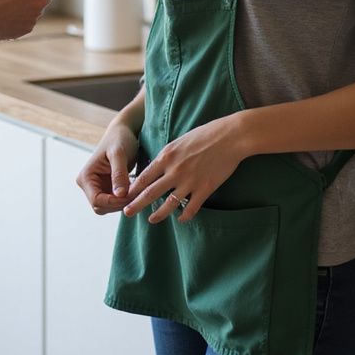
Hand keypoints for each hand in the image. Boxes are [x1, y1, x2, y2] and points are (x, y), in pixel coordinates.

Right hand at [76, 121, 138, 214]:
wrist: (122, 133)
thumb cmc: (119, 139)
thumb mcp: (119, 154)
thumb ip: (118, 174)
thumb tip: (119, 194)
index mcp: (86, 177)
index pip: (96, 201)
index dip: (114, 202)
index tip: (131, 195)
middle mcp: (88, 185)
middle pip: (101, 207)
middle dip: (119, 204)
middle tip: (137, 194)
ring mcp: (97, 188)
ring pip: (109, 207)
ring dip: (123, 203)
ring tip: (138, 191)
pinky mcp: (107, 189)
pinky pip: (115, 202)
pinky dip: (126, 200)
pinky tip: (136, 191)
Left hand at [121, 114, 250, 223]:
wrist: (230, 137)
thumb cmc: (205, 134)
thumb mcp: (179, 141)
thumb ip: (167, 156)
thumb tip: (156, 167)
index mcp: (166, 157)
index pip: (144, 177)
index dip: (132, 189)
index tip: (124, 196)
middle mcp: (174, 171)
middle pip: (150, 193)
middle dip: (136, 205)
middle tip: (127, 213)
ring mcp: (189, 181)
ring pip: (168, 205)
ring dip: (158, 214)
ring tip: (151, 219)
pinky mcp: (204, 189)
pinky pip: (190, 209)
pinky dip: (184, 216)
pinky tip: (180, 219)